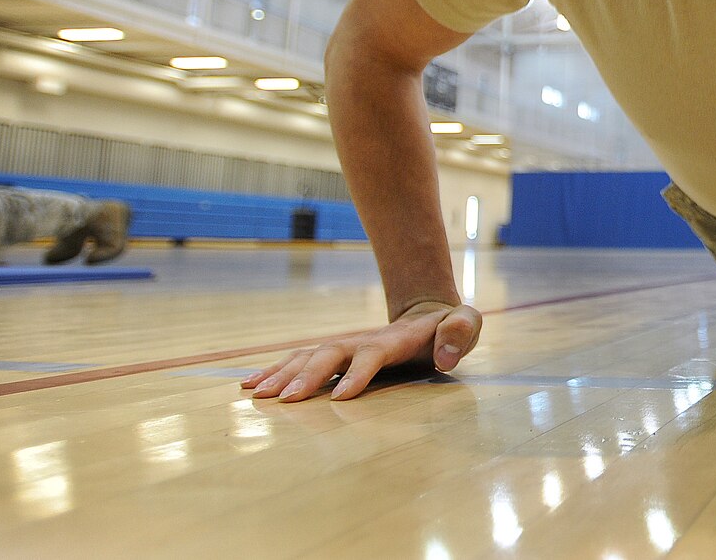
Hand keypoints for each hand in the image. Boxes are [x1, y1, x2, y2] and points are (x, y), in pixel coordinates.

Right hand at [241, 300, 482, 401]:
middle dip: (307, 377)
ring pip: (307, 357)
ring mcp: (344, 347)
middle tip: (283, 400)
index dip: (358, 374)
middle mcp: (361, 341)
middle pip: (330, 355)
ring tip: (256, 394)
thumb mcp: (465, 324)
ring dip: (282, 374)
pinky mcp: (333, 356)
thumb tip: (446, 356)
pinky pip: (299, 361)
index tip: (343, 398)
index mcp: (393, 340)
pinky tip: (250, 385)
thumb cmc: (449, 327)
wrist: (428, 315)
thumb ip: (460, 332)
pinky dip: (274, 371)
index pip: (372, 355)